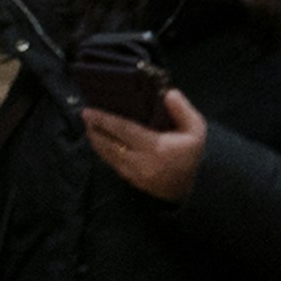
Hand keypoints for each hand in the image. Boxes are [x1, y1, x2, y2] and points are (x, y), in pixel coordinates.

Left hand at [82, 87, 209, 201]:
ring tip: (88, 125)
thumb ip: (182, 110)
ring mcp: (133, 174)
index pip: (125, 131)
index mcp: (156, 147)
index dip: (105, 120)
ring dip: (96, 140)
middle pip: (110, 144)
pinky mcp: (130, 180)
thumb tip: (168, 93)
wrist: (188, 187)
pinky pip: (112, 163)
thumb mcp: (196, 130)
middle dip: (95, 129)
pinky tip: (99, 141)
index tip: (90, 111)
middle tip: (85, 115)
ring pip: (108, 155)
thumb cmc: (190, 154)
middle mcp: (141, 162)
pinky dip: (103, 151)